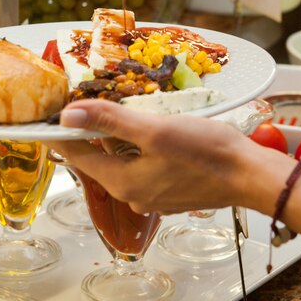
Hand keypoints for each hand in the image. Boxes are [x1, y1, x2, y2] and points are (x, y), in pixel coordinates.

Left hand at [48, 100, 291, 214]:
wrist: (249, 175)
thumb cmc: (205, 150)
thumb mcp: (154, 130)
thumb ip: (109, 122)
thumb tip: (68, 116)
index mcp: (123, 182)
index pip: (78, 157)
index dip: (62, 134)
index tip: (50, 116)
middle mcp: (133, 195)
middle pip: (100, 160)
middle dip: (92, 133)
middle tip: (87, 104)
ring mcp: (153, 196)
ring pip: (123, 162)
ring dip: (118, 139)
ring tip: (120, 112)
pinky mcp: (170, 192)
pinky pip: (143, 168)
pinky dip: (139, 149)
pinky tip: (150, 132)